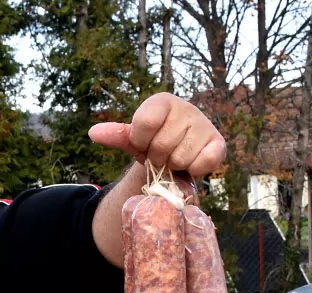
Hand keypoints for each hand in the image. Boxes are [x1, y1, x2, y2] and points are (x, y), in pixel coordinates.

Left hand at [87, 93, 225, 177]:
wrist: (180, 151)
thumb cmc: (154, 141)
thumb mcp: (134, 139)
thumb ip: (116, 135)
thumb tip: (93, 132)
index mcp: (162, 102)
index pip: (144, 123)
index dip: (140, 142)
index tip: (143, 144)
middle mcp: (186, 108)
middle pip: (161, 145)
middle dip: (157, 158)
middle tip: (160, 154)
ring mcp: (204, 124)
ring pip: (180, 158)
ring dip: (173, 165)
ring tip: (175, 158)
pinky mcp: (218, 143)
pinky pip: (202, 163)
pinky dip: (193, 170)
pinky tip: (191, 163)